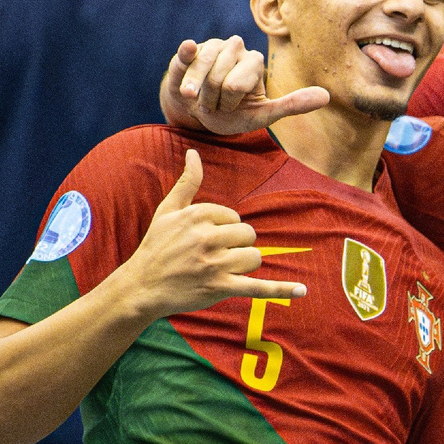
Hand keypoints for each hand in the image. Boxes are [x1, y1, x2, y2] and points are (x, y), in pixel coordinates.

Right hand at [115, 149, 306, 319]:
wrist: (141, 286)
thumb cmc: (156, 247)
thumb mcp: (167, 211)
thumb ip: (187, 183)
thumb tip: (193, 153)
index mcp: (197, 216)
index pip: (234, 217)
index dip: (224, 228)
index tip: (206, 239)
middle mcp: (207, 237)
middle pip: (248, 235)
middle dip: (237, 245)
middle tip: (214, 255)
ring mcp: (214, 264)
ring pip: (254, 257)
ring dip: (244, 264)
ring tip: (223, 269)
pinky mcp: (220, 287)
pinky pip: (257, 287)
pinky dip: (280, 289)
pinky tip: (302, 290)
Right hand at [161, 36, 327, 133]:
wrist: (199, 114)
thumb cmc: (235, 114)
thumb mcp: (265, 114)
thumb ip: (293, 105)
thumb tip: (327, 97)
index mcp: (255, 61)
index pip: (236, 84)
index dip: (229, 102)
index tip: (231, 106)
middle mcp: (235, 47)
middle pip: (219, 79)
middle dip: (214, 99)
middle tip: (215, 103)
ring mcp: (211, 46)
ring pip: (202, 69)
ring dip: (197, 93)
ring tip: (199, 98)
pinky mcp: (189, 51)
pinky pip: (187, 52)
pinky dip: (187, 53)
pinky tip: (188, 50)